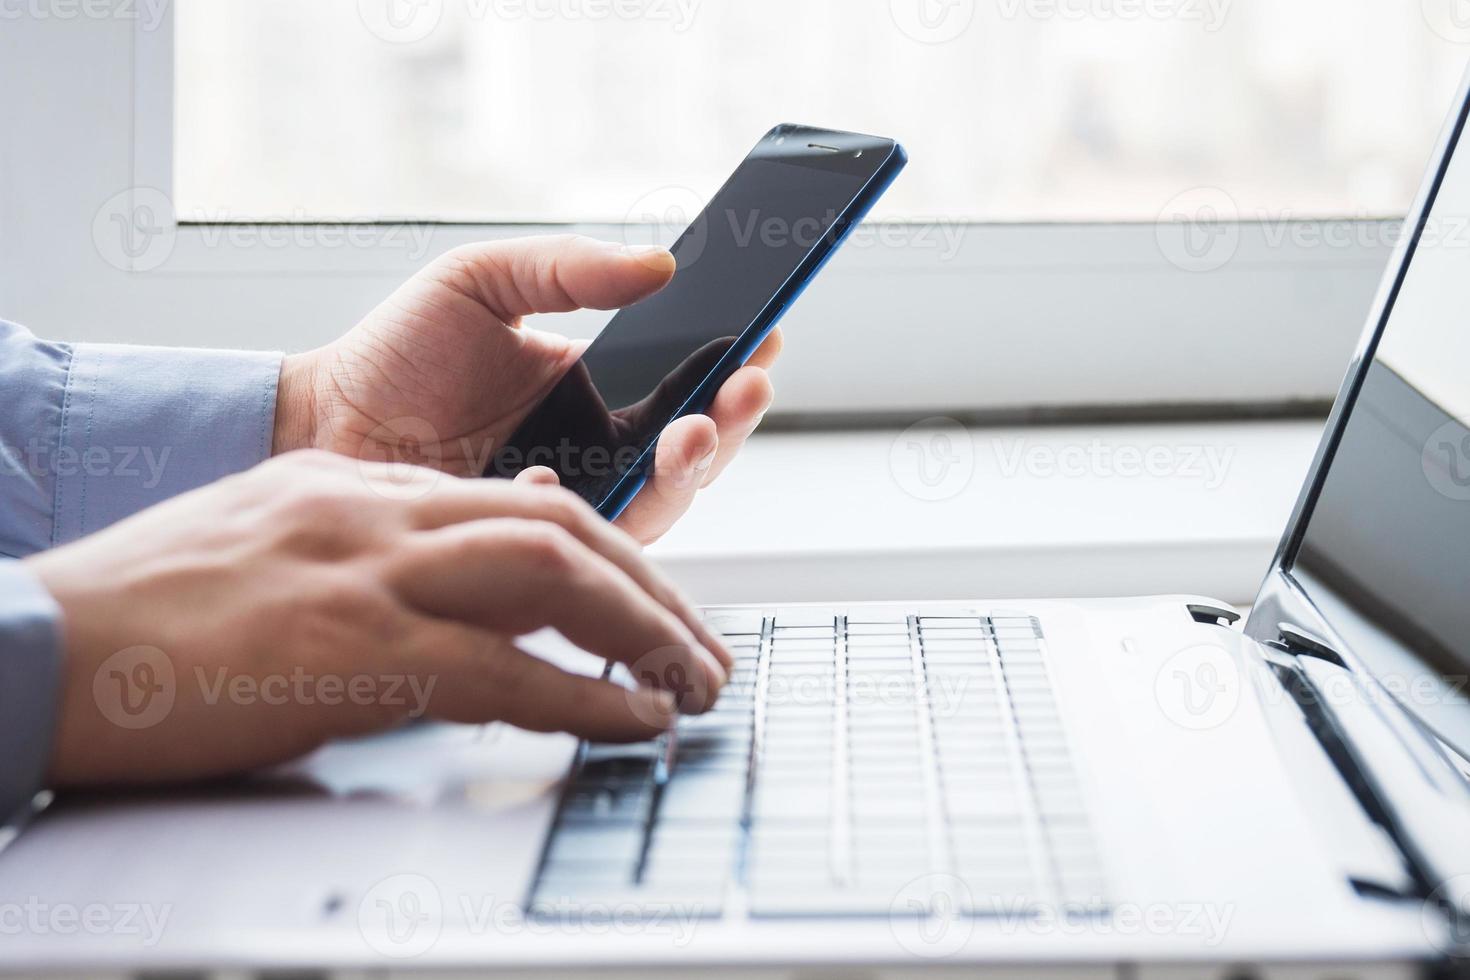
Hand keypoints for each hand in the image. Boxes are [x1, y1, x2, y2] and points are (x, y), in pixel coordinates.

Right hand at [25, 452, 730, 786]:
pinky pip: (506, 669)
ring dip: (645, 629)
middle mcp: (378, 512)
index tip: (646, 596)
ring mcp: (369, 573)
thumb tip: (439, 612)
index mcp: (361, 486)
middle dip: (651, 585)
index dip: (605, 549)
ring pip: (554, 575)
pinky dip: (585, 697)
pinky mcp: (352, 648)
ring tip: (695, 679)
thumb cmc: (144, 614)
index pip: (521, 500)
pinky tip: (633, 720)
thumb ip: (363, 562)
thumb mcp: (271, 552)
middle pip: (563, 525)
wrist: (39, 641)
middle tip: (702, 642)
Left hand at [275, 235, 781, 544]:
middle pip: (692, 453)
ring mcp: (565, 504)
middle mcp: (593, 455)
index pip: (687, 385)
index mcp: (594, 391)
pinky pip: (574, 543)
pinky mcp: (526, 549)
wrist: (319, 420)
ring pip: (656, 506)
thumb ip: (570, 269)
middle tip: (742, 390)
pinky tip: (547, 478)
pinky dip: (575, 512)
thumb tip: (661, 264)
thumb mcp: (484, 280)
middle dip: (731, 423)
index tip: (766, 336)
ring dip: (684, 473)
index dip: (733, 367)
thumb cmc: (396, 351)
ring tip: (689, 432)